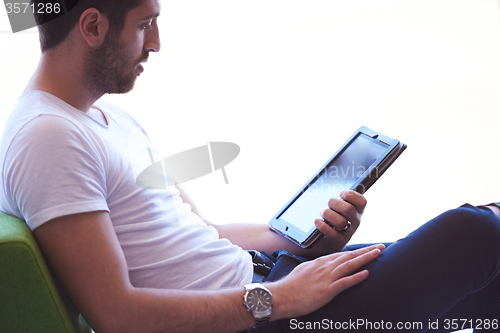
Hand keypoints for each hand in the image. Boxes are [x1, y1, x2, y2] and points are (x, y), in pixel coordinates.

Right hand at [268, 244, 384, 319]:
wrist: (281, 295)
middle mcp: (324, 267)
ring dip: (365, 259)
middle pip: (349, 256)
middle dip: (366, 251)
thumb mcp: (303, 271)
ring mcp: (326, 278)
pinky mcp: (327, 290)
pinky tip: (367, 273)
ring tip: (378, 254)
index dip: (357, 251)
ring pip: (350, 265)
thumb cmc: (290, 286)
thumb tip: (320, 267)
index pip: (342, 254)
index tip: (368, 248)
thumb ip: (314, 268)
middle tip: (381, 246)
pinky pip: (344, 282)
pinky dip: (356, 277)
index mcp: (320, 262)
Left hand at [313, 190, 366, 251]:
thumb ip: (339, 198)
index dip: (351, 195)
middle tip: (328, 204)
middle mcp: (355, 221)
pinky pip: (333, 234)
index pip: (362, 201)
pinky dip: (322, 226)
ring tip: (322, 213)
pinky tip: (317, 221)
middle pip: (348, 209)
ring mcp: (348, 232)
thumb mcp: (338, 207)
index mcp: (357, 211)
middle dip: (334, 203)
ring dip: (328, 214)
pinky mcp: (339, 242)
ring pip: (341, 222)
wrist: (326, 239)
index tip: (341, 194)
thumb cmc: (332, 217)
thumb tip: (329, 185)